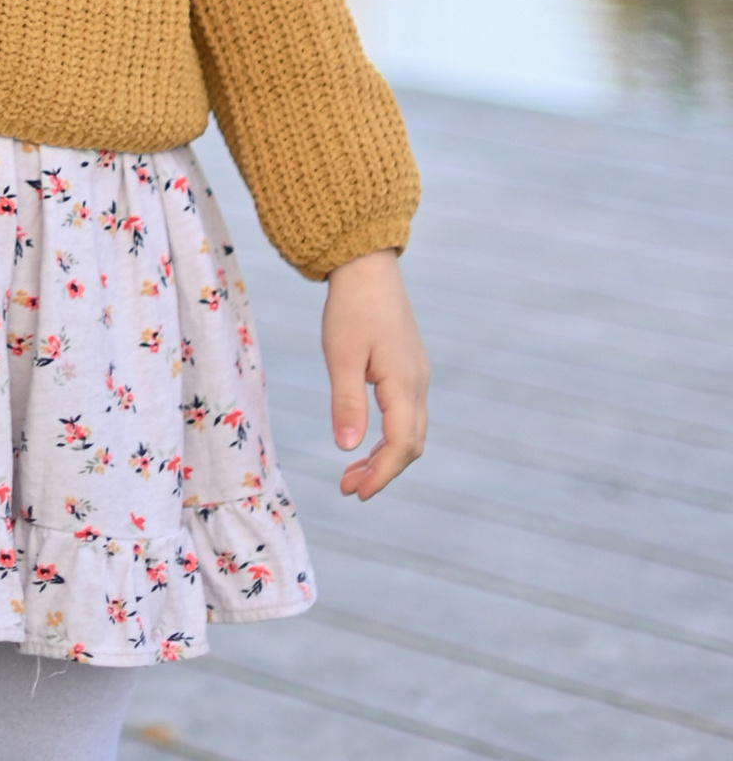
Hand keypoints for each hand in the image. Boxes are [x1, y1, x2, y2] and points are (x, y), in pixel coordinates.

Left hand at [323, 251, 428, 499]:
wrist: (367, 267)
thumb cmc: (350, 308)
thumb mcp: (341, 356)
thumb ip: (346, 402)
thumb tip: (348, 448)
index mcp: (404, 383)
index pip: (401, 444)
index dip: (381, 474)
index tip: (355, 493)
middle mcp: (418, 383)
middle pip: (411, 443)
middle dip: (382, 471)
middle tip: (347, 488)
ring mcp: (417, 376)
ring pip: (410, 431)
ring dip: (384, 457)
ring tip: (351, 473)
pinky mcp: (409, 369)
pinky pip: (406, 415)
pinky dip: (388, 437)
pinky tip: (364, 442)